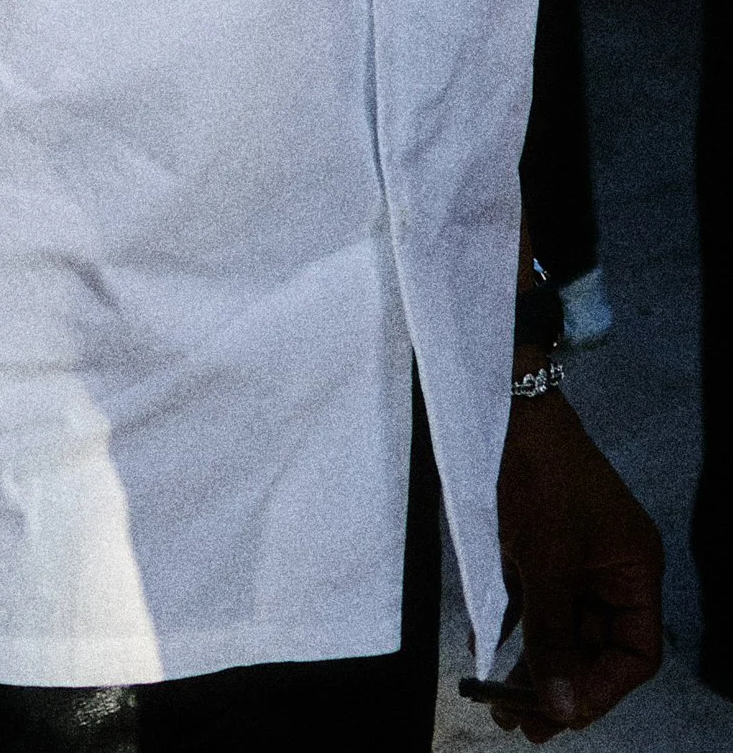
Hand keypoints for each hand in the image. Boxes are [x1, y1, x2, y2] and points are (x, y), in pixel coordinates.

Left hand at [486, 390, 661, 733]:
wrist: (503, 403)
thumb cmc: (538, 474)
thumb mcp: (547, 561)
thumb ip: (554, 635)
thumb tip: (563, 708)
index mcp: (635, 571)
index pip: (634, 653)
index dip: (601, 690)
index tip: (562, 715)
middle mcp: (611, 570)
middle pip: (595, 646)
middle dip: (560, 686)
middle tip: (522, 726)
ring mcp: (574, 559)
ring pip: (561, 629)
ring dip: (533, 667)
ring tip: (501, 709)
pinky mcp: (538, 547)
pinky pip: (533, 602)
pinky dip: (514, 630)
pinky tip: (487, 656)